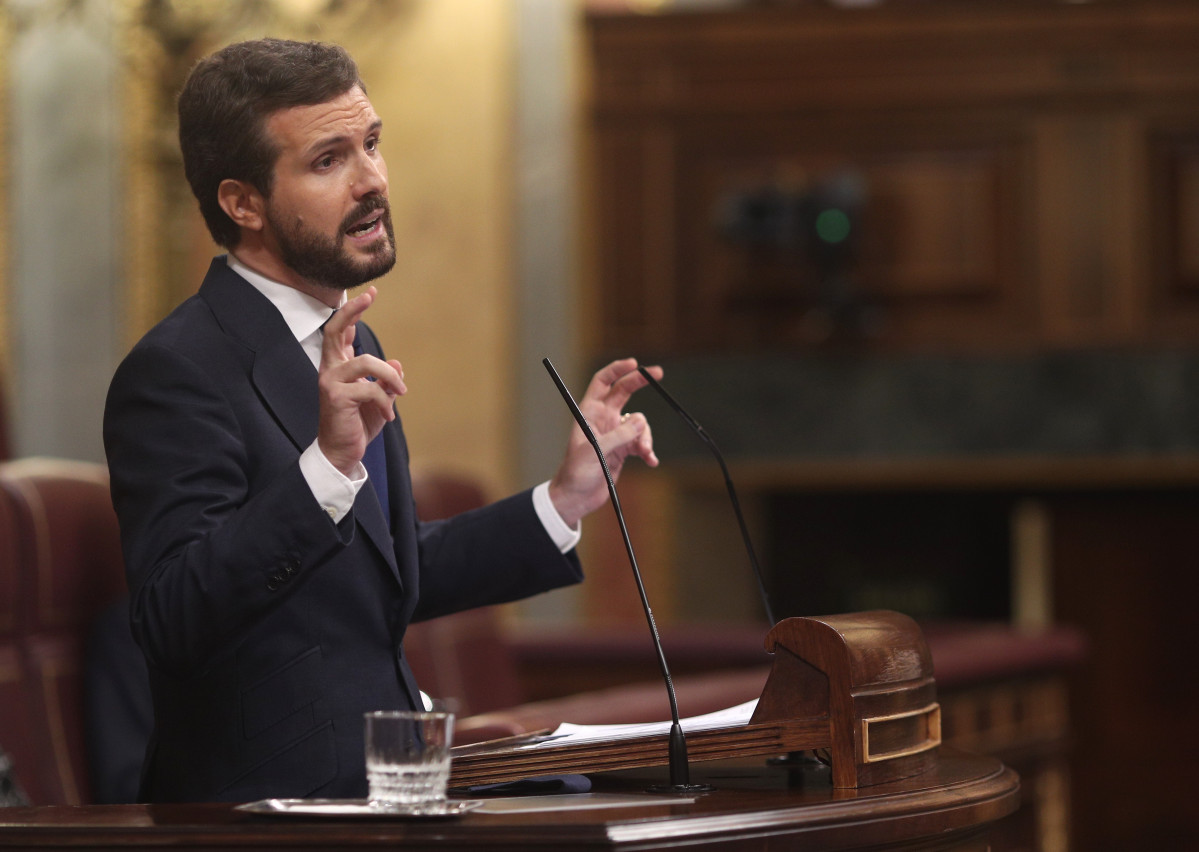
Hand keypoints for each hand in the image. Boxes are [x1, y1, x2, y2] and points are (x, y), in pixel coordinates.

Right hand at [316, 286, 406, 475]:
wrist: (342, 452)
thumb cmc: (357, 424)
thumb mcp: (378, 399)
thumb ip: (385, 381)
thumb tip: (397, 365)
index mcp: (338, 366)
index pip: (341, 331)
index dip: (353, 311)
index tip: (370, 293)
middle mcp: (330, 370)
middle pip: (334, 330)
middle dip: (353, 310)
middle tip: (370, 295)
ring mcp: (330, 382)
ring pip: (366, 362)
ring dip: (390, 377)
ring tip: (401, 392)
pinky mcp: (336, 397)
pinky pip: (370, 388)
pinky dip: (386, 401)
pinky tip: (388, 415)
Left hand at [548, 358, 661, 528]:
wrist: (576, 498)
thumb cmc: (576, 473)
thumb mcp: (595, 452)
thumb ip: (619, 436)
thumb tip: (641, 422)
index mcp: (588, 413)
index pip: (602, 382)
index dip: (617, 369)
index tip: (634, 363)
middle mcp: (602, 419)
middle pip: (624, 392)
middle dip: (640, 381)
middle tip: (659, 373)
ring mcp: (614, 434)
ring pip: (638, 422)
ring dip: (645, 435)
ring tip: (644, 452)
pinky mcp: (623, 449)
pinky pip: (641, 442)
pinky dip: (648, 450)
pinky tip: (650, 461)